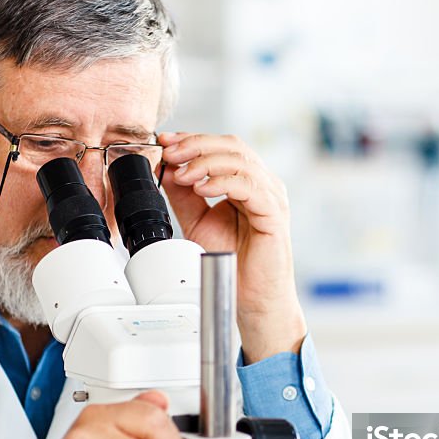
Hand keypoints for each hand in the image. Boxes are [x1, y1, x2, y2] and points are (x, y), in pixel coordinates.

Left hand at [159, 132, 306, 362]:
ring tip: (182, 174)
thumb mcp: (198, 223)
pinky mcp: (274, 213)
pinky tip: (202, 188)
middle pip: (232, 146)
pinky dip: (222, 181)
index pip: (222, 147)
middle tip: (170, 153)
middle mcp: (262, 184)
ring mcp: (271, 197)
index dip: (193, 140)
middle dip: (196, 145)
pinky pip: (249, 186)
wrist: (252, 298)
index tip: (165, 142)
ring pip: (240, 161)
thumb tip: (166, 170)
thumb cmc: (235, 263)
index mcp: (247, 182)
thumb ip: (184, 197)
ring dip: (205, 162)